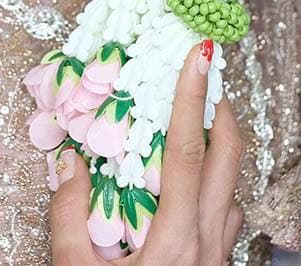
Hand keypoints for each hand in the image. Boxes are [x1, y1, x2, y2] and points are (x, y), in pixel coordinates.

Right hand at [48, 41, 245, 264]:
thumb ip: (69, 215)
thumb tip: (68, 161)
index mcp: (175, 239)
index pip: (188, 152)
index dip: (193, 98)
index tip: (199, 55)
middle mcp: (207, 240)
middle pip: (228, 155)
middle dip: (220, 105)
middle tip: (201, 71)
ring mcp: (219, 252)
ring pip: (232, 181)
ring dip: (218, 141)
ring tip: (193, 114)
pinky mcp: (218, 261)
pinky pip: (227, 209)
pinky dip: (215, 179)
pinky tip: (190, 176)